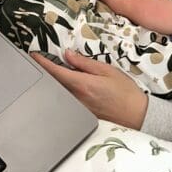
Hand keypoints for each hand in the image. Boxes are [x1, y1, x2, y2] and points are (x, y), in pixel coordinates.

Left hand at [30, 49, 148, 128]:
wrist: (137, 115)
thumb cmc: (126, 91)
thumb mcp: (107, 70)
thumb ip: (85, 63)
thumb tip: (68, 55)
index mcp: (83, 84)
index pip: (56, 72)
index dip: (42, 63)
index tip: (34, 56)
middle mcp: (77, 98)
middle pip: (54, 83)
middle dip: (46, 72)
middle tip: (42, 61)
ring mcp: (78, 109)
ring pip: (60, 93)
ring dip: (55, 82)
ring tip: (56, 71)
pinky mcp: (82, 115)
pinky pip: (67, 101)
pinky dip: (63, 92)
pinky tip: (68, 87)